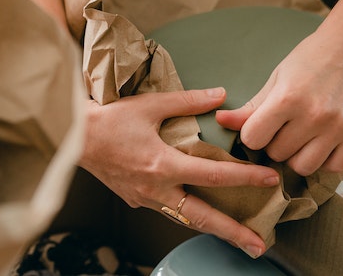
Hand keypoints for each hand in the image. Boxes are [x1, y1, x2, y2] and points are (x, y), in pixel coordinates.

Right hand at [80, 87, 280, 257]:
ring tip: (238, 239)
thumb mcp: (150, 105)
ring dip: (213, 230)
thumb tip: (220, 95)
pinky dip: (188, 215)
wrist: (73, 138)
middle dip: (233, 233)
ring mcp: (144, 199)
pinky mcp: (135, 200)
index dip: (245, 178)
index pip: (214, 176)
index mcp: (163, 165)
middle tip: (259, 246)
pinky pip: (168, 211)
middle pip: (203, 217)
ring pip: (185, 219)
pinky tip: (201, 215)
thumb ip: (188, 101)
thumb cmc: (109, 120)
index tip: (269, 180)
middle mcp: (156, 189)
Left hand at [216, 27, 342, 175]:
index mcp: (287, 98)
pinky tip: (321, 143)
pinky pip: (333, 167)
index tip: (260, 125)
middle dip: (275, 143)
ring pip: (303, 167)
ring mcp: (338, 127)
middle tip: (284, 127)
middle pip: (277, 154)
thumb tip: (219, 121)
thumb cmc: (309, 60)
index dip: (252, 134)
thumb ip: (250, 107)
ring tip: (301, 137)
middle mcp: (314, 115)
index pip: (253, 139)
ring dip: (297, 156)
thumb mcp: (276, 79)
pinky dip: (324, 160)